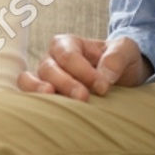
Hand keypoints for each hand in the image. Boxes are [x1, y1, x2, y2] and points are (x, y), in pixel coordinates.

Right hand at [18, 34, 151, 100]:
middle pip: (48, 68)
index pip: (68, 55)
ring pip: (30, 80)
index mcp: (68, 43)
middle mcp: (52, 58)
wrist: (120, 77)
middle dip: (64, 83)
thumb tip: (104, 76)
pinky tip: (44, 112)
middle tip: (83, 98)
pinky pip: (29, 96)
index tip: (103, 87)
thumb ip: (117, 57)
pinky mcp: (44, 95)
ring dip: (38, 90)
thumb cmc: (119, 60)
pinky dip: (32, 102)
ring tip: (52, 100)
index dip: (83, 72)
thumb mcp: (126, 50)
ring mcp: (45, 77)